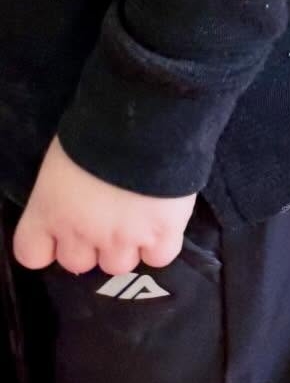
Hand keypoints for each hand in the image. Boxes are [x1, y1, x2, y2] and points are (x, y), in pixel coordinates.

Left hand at [12, 137, 196, 277]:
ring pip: (120, 264)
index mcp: (49, 211)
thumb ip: (65, 187)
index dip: (49, 243)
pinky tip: (164, 221)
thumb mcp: (65, 154)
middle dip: (92, 243)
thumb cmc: (99, 124)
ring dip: (127, 245)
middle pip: (78, 262)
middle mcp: (80, 233)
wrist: (147, 118)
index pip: (32, 253)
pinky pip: (160, 257)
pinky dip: (161, 244)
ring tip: (140, 215)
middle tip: (108, 214)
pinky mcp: (161, 233)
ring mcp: (122, 238)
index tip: (63, 228)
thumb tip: (77, 194)